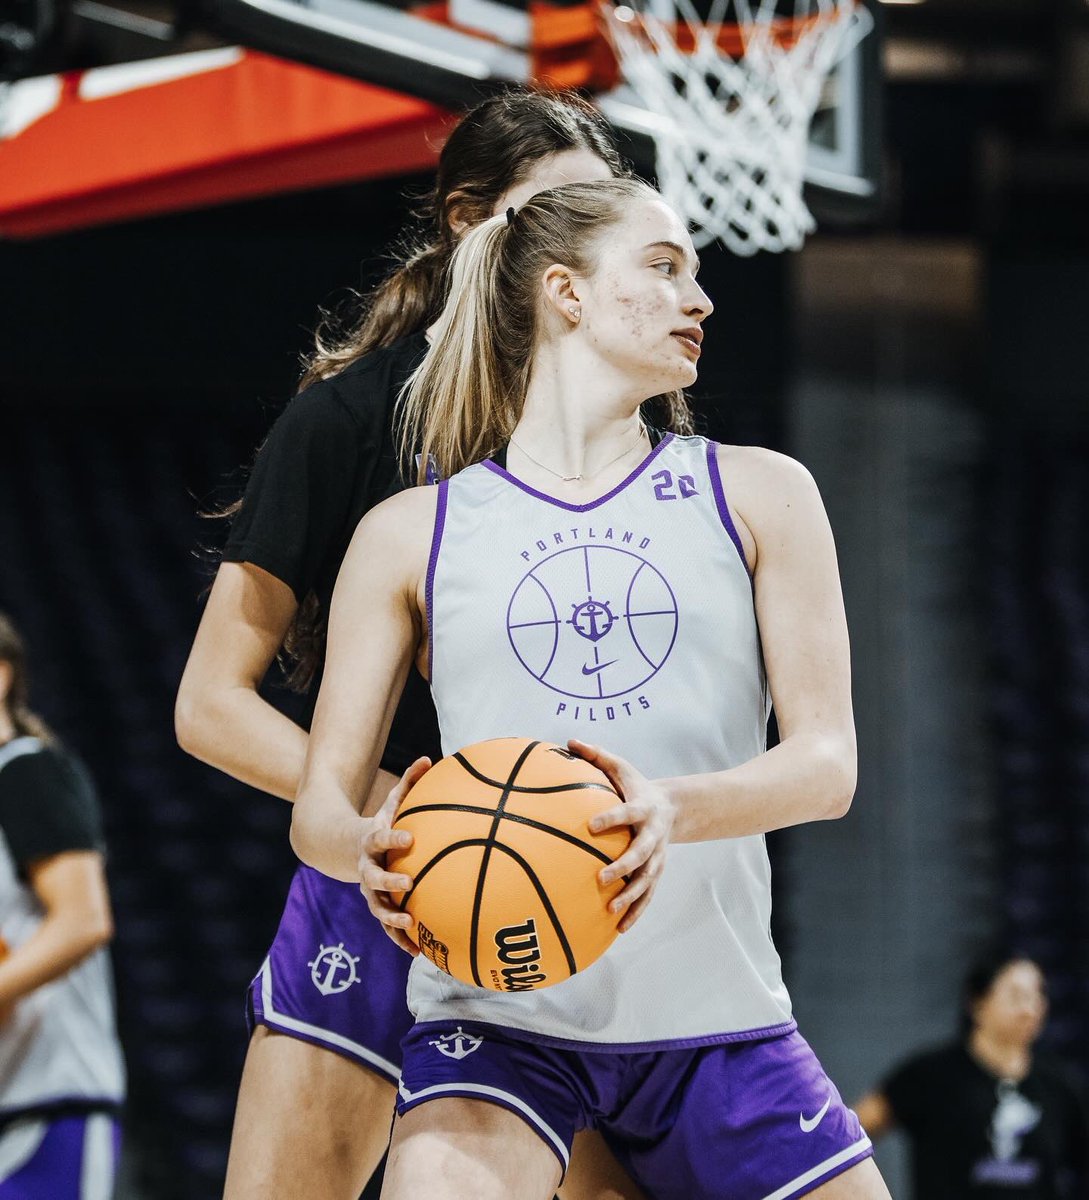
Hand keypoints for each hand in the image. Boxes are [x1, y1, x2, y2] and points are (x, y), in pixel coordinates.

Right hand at [358, 757, 429, 954]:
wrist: (343, 850)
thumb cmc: (379, 824)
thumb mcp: (390, 803)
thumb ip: (408, 783)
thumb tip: (428, 758)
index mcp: (371, 842)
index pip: (381, 838)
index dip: (393, 838)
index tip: (409, 838)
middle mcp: (367, 869)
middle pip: (375, 878)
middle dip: (390, 881)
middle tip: (409, 883)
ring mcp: (370, 891)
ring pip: (379, 907)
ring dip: (393, 918)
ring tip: (412, 924)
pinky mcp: (378, 907)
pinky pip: (388, 927)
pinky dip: (401, 939)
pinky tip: (421, 952)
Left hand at [568, 739, 675, 932]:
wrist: (672, 807)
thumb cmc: (635, 786)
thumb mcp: (620, 767)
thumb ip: (596, 755)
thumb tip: (568, 740)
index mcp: (643, 808)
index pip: (627, 813)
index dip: (611, 818)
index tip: (591, 825)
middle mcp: (653, 835)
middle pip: (641, 854)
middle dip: (623, 866)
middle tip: (601, 877)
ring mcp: (657, 856)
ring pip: (646, 880)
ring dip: (631, 896)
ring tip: (611, 910)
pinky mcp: (656, 872)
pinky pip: (647, 896)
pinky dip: (636, 912)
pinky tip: (619, 928)